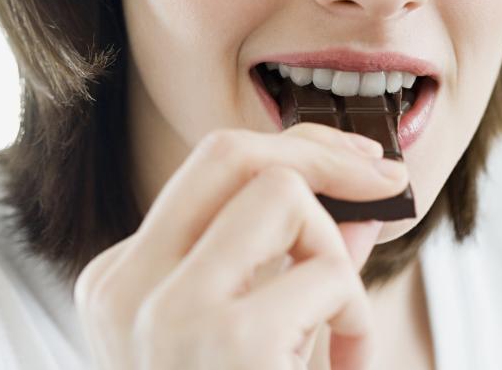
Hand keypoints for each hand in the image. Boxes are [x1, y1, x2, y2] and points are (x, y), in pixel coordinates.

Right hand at [73, 123, 409, 368]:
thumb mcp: (254, 339)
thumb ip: (293, 266)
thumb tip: (356, 206)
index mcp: (120, 283)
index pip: (208, 170)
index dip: (294, 152)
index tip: (358, 165)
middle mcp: (125, 288)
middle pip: (229, 153)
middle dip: (320, 153)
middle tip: (382, 181)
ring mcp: (164, 313)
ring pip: (278, 192)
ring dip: (335, 254)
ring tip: (338, 326)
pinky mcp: (222, 340)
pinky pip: (323, 272)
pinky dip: (356, 315)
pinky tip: (344, 367)